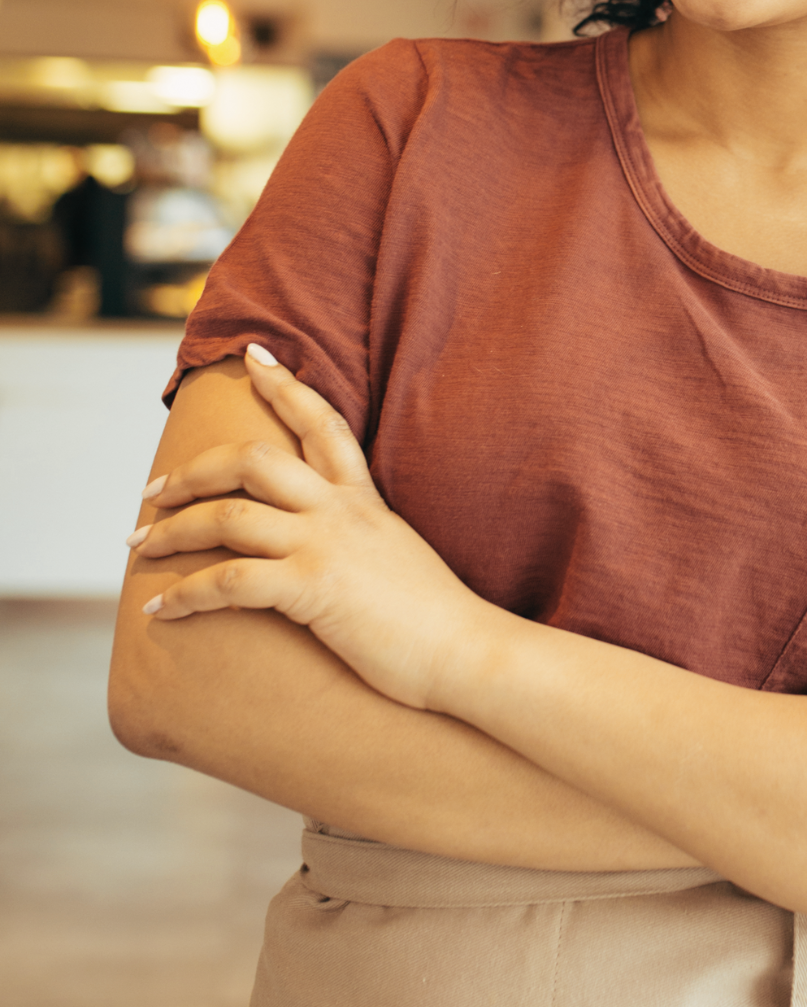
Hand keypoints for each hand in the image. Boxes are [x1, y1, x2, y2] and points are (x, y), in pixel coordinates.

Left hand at [128, 346, 492, 710]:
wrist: (467, 650)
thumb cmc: (436, 616)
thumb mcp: (397, 554)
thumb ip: (363, 537)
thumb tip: (337, 546)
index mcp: (363, 499)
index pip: (322, 422)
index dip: (285, 385)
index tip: (253, 357)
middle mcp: (340, 510)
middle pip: (252, 460)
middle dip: (193, 472)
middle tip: (155, 491)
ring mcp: (325, 545)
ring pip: (228, 516)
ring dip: (172, 530)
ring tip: (138, 546)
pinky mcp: (312, 588)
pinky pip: (228, 582)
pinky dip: (184, 594)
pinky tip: (158, 609)